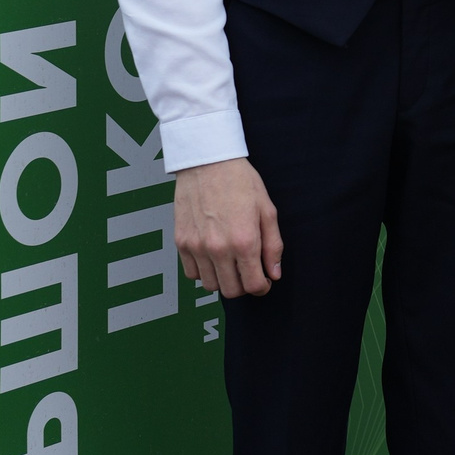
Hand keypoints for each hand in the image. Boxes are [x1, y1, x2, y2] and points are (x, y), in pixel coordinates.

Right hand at [175, 158, 282, 297]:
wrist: (208, 164)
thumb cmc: (240, 182)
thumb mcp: (268, 211)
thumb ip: (273, 246)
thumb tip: (274, 273)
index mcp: (244, 241)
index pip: (253, 285)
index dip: (262, 287)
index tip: (264, 282)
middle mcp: (218, 248)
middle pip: (231, 291)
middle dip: (244, 286)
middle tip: (249, 273)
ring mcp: (196, 247)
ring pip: (209, 285)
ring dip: (223, 280)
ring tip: (231, 263)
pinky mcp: (181, 243)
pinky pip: (192, 273)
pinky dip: (203, 271)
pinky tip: (213, 257)